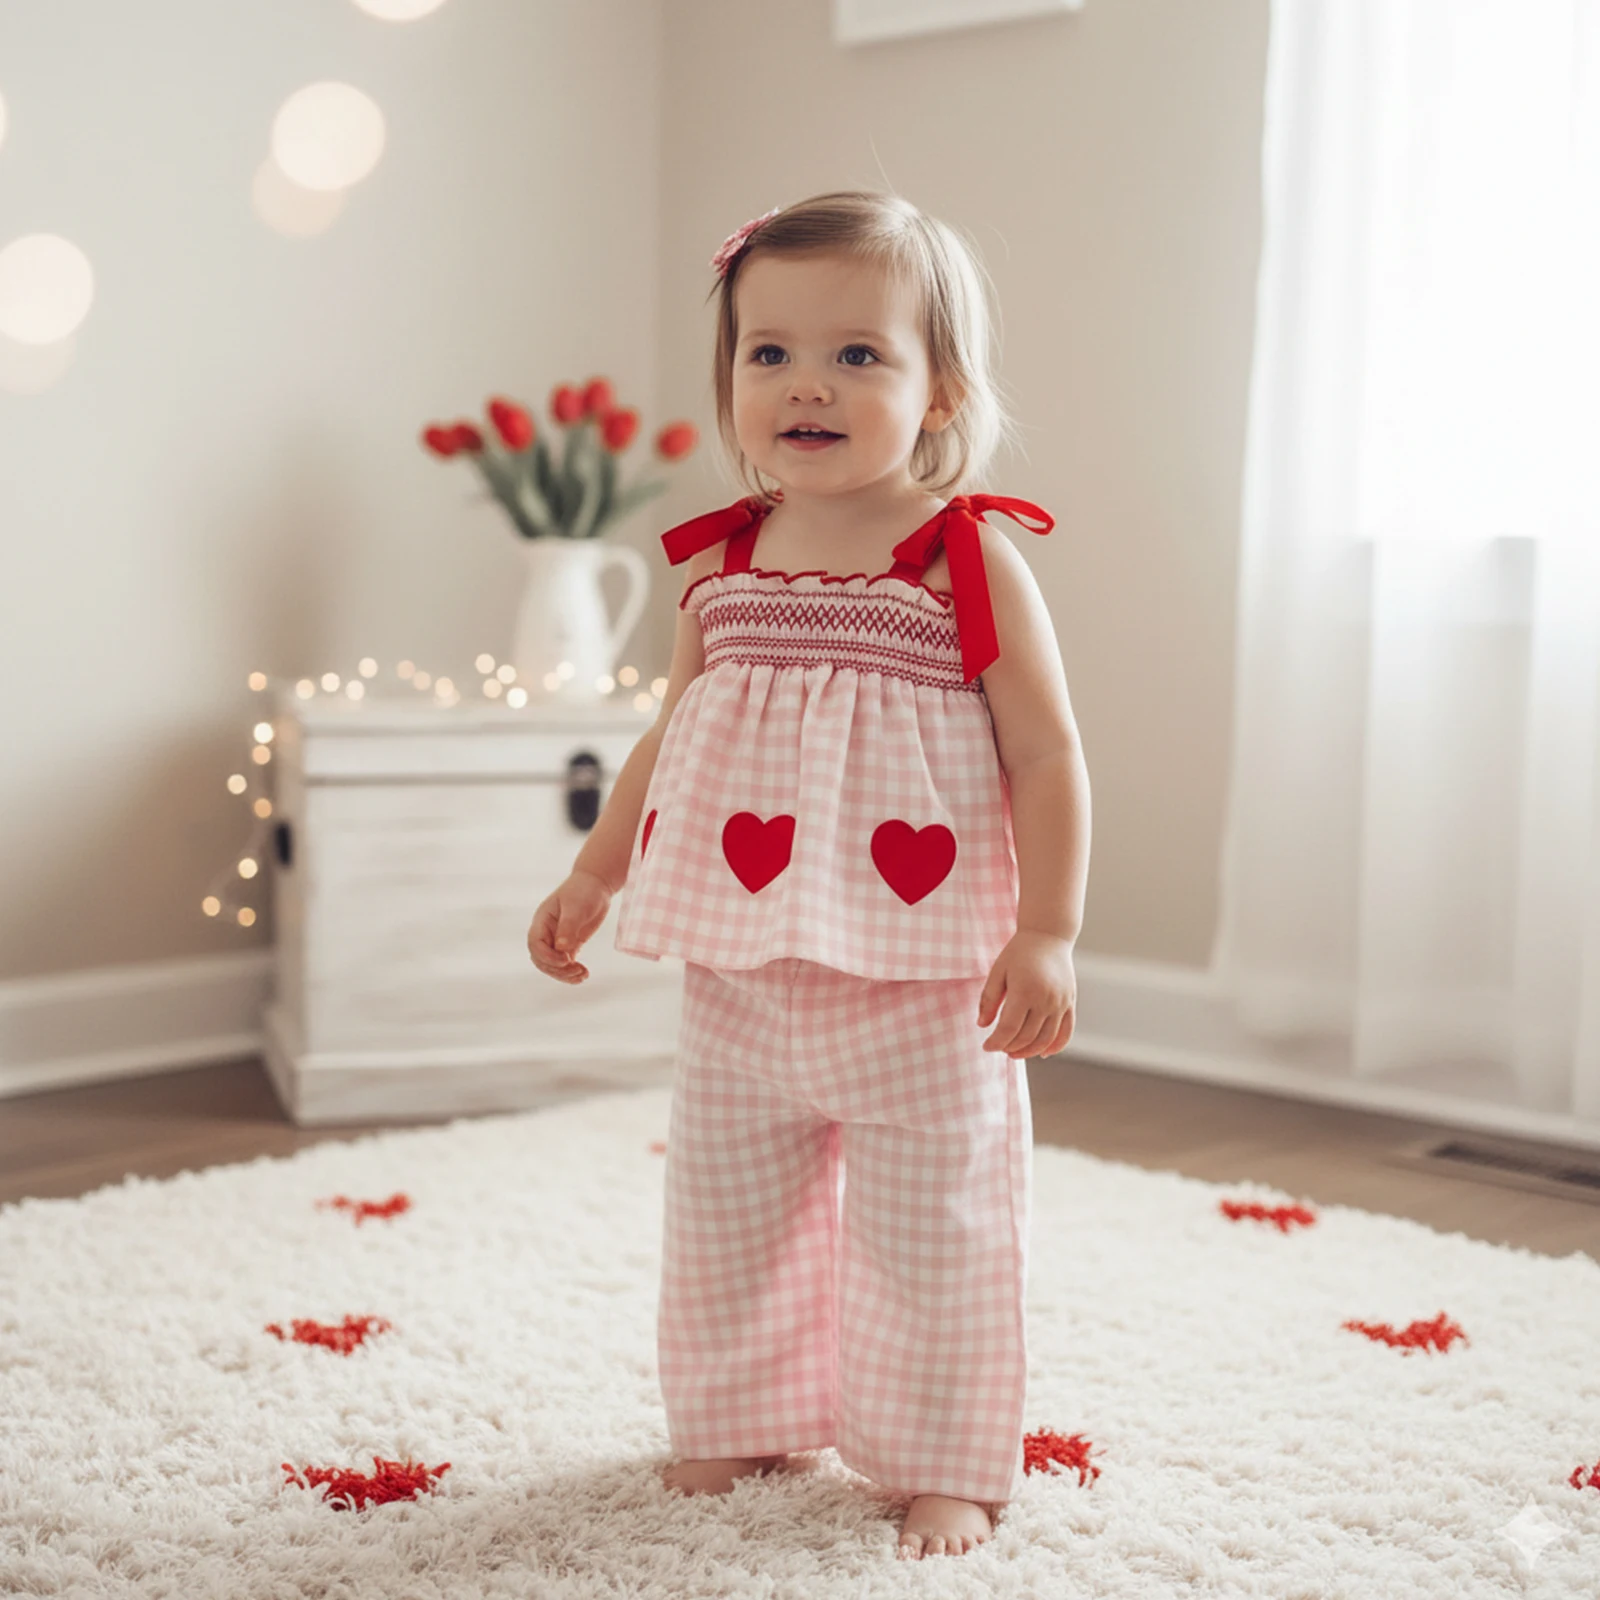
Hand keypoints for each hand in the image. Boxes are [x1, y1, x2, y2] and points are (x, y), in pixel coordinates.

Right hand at [527, 869, 612, 983]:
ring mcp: (557, 939)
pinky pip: (565, 963)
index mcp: (542, 921)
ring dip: (564, 974)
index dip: (547, 956)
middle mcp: (546, 932)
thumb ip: (568, 927)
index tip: (567, 960)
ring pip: (552, 965)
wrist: (596, 884)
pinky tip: (584, 974)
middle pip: (541, 959)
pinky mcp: (570, 944)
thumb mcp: (576, 907)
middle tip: (577, 970)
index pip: (535, 944)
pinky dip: (572, 972)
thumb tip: (561, 949)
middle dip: (556, 969)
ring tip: (583, 975)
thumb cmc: (583, 891)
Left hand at [977, 931, 1076, 1057]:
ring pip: (1046, 1039)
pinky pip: (1066, 1032)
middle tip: (999, 1048)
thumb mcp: (998, 972)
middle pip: (1027, 1037)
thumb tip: (981, 1025)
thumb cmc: (1019, 952)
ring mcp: (1061, 1003)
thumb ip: (988, 999)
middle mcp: (1045, 999)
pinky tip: (1043, 1053)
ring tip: (1015, 1053)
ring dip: (1030, 1051)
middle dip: (1010, 1047)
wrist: (1049, 936)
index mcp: (1024, 991)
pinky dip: (1056, 1046)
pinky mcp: (1070, 1003)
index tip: (986, 1046)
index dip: (996, 1042)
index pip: (1009, 1029)